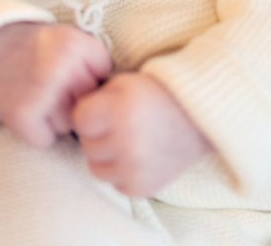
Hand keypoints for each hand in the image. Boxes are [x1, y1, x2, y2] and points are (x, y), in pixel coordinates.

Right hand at [0, 22, 111, 147]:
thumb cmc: (34, 47)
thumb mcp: (67, 36)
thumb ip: (93, 58)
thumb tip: (114, 100)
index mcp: (73, 44)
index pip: (104, 74)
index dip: (90, 73)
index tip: (71, 67)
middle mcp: (59, 68)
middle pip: (89, 103)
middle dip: (75, 97)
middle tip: (52, 84)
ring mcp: (41, 94)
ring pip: (70, 124)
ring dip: (57, 117)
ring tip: (38, 95)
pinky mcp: (23, 117)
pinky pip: (48, 140)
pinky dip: (39, 132)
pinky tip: (28, 110)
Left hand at [72, 72, 211, 196]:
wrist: (197, 116)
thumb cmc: (156, 93)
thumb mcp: (123, 82)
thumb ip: (95, 99)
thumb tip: (74, 118)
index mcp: (119, 110)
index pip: (79, 119)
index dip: (90, 111)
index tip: (105, 107)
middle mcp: (126, 142)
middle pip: (86, 144)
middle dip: (98, 133)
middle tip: (120, 123)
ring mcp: (135, 168)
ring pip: (96, 168)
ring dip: (106, 155)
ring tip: (127, 139)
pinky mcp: (143, 187)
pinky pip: (115, 184)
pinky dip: (121, 172)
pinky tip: (137, 155)